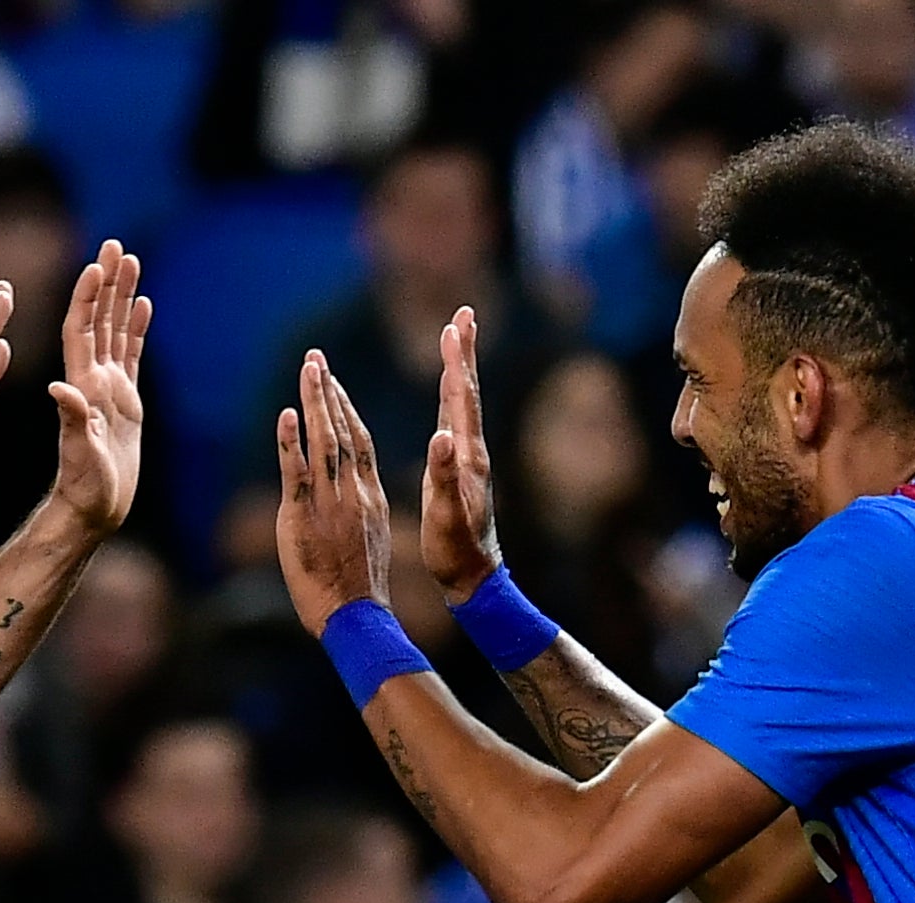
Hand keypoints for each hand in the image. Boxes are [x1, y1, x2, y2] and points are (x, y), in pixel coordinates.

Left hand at [48, 239, 150, 533]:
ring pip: (116, 331)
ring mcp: (108, 390)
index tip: (96, 265)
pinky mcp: (124, 403)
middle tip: (116, 244)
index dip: (87, 297)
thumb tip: (59, 390)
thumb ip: (72, 423)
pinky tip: (142, 305)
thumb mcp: (79, 457)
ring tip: (131, 261)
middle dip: (107, 283)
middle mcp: (91, 381)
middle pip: (99, 320)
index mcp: (80, 387)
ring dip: (122, 296)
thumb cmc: (85, 491)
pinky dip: (135, 329)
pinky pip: (130, 356)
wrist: (94, 511)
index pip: (81, 330)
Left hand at [275, 352, 392, 635]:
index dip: (345, 409)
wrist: (356, 615)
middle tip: (316, 357)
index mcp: (370, 495)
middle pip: (342, 430)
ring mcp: (330, 501)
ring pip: (322, 441)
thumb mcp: (368, 540)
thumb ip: (358, 511)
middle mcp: (353, 491)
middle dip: (328, 391)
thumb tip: (351, 499)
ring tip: (308, 367)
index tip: (334, 382)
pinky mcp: (303, 516)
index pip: (358, 441)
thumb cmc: (359, 587)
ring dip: (314, 401)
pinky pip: (297, 472)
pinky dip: (291, 442)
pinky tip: (287, 414)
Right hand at [420, 307, 502, 604]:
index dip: (457, 363)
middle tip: (463, 315)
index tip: (454, 327)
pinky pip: (453, 420)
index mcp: (467, 457)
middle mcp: (471, 451)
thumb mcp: (447, 516)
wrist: (474, 575)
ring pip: (461, 402)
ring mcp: (467, 459)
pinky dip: (449, 396)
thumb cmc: (457, 550)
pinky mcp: (459, 468)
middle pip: (466, 391)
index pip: (462, 400)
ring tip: (454, 340)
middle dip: (463, 352)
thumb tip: (440, 438)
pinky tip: (446, 391)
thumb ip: (444, 477)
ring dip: (458, 368)